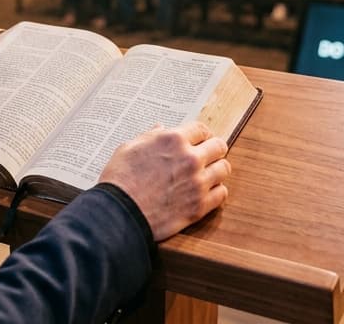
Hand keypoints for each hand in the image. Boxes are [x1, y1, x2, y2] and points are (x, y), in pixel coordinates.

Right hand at [98, 123, 230, 240]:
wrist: (119, 214)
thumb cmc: (120, 180)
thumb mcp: (129, 148)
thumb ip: (150, 137)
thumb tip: (160, 129)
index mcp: (173, 140)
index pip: (202, 129)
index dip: (200, 135)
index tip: (199, 141)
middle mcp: (190, 158)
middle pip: (219, 146)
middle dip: (213, 149)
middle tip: (208, 156)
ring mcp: (198, 183)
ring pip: (224, 169)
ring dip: (216, 170)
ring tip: (208, 174)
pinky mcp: (200, 206)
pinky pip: (222, 193)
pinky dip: (216, 191)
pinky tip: (207, 192)